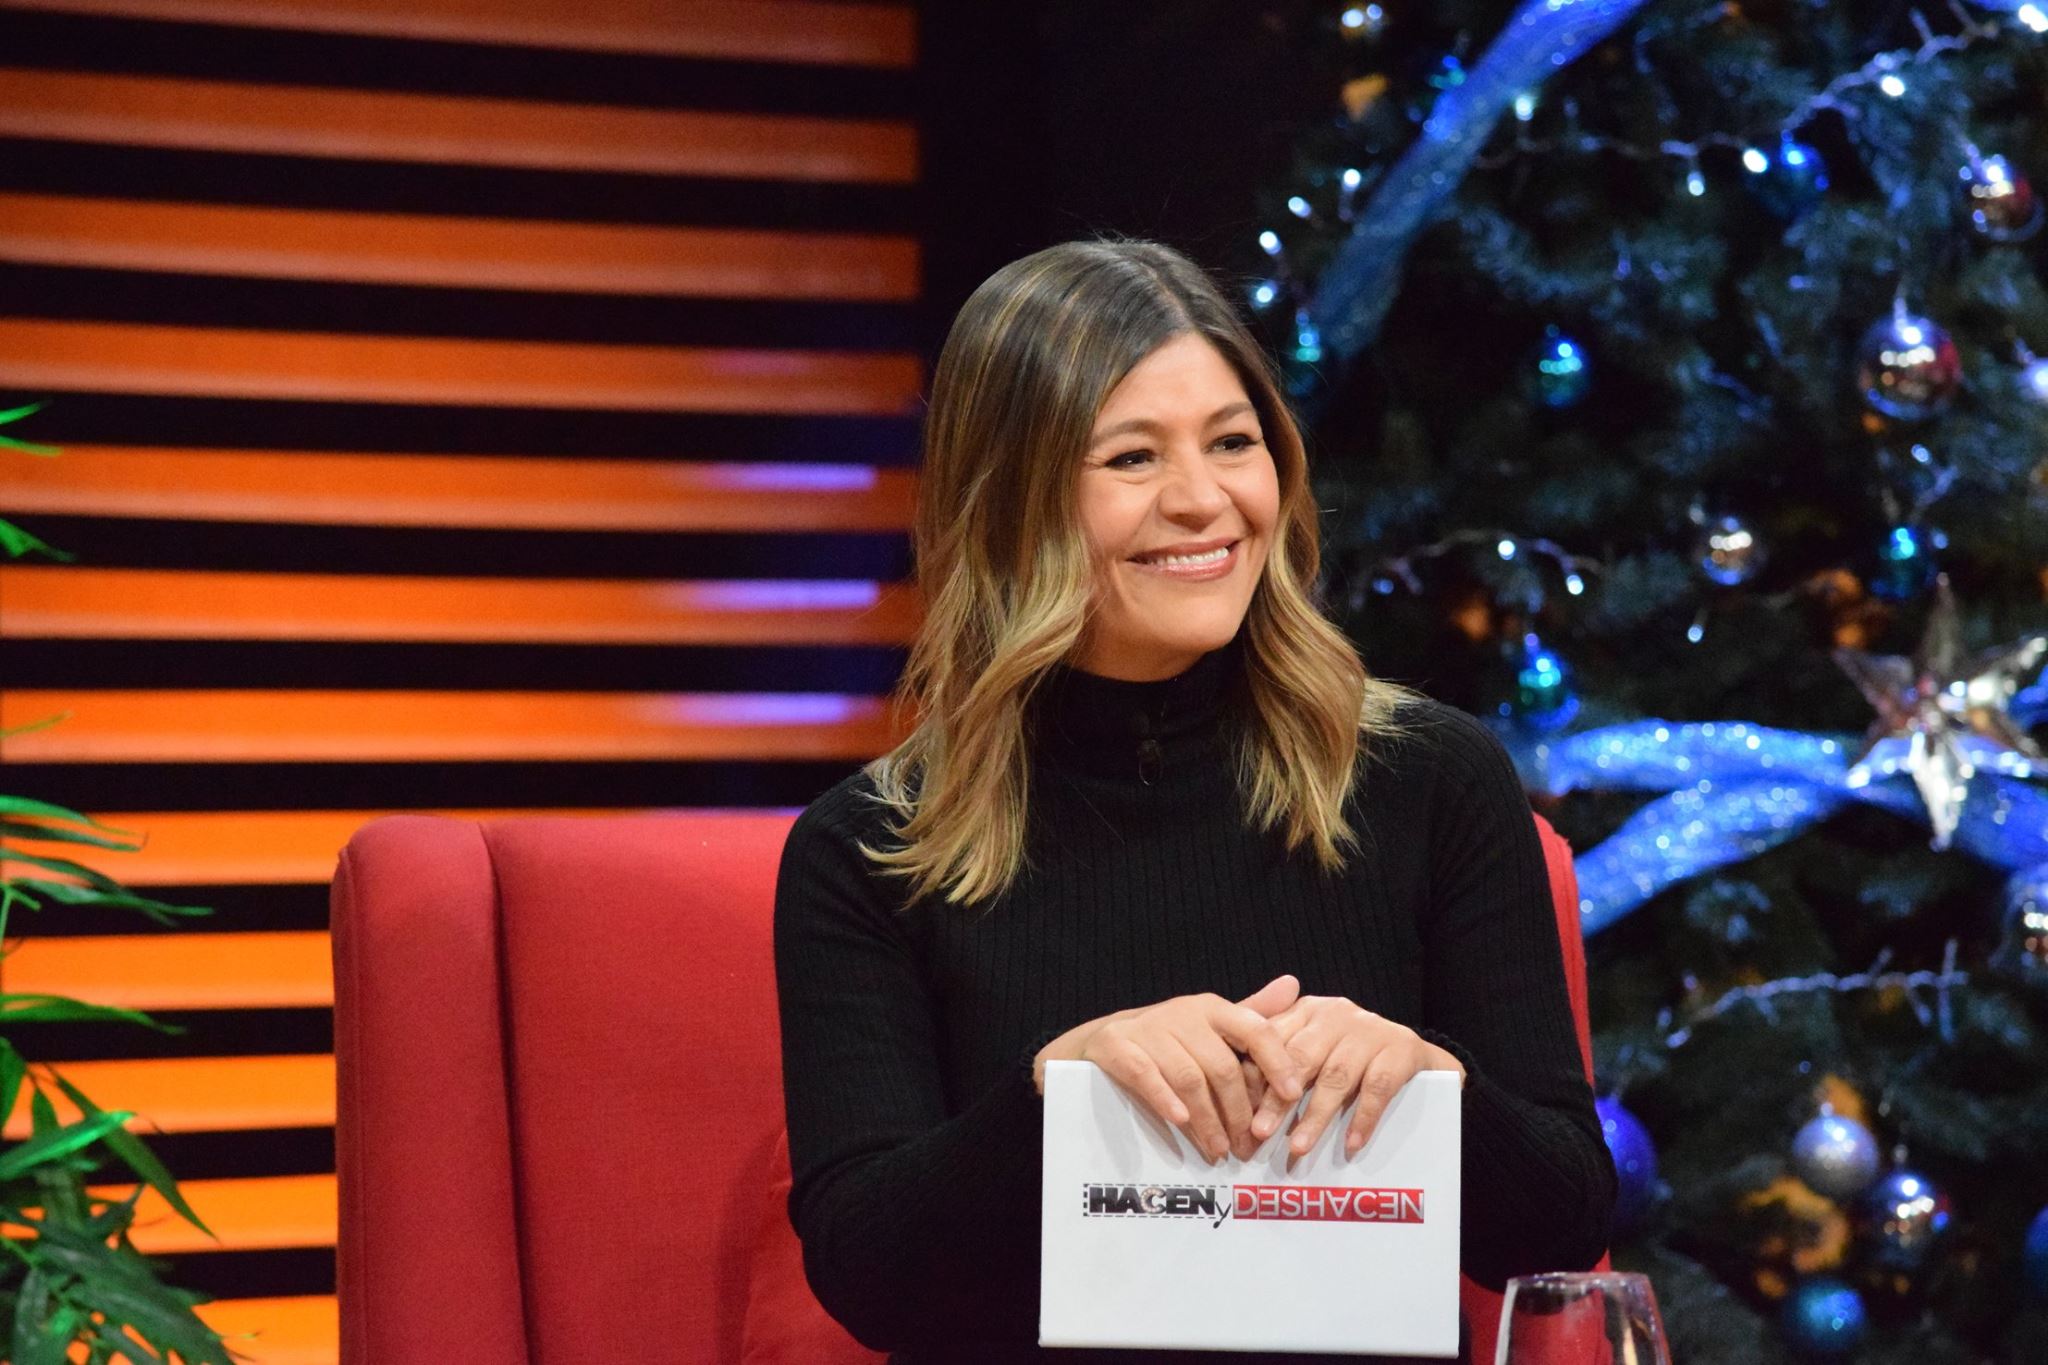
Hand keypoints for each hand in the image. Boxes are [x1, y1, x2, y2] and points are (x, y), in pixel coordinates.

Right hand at [1034, 975, 1305, 1164]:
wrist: (1102, 1039)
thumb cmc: (1169, 1039)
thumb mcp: (1210, 1025)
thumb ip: (1253, 1014)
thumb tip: (1294, 986)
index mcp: (1211, 1008)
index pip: (1254, 1030)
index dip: (1276, 1062)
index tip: (1292, 1095)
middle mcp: (1182, 1013)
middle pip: (1222, 1066)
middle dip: (1239, 1111)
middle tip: (1248, 1147)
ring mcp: (1147, 1029)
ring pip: (1188, 1077)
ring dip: (1207, 1119)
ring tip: (1218, 1149)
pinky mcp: (1116, 1046)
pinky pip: (1145, 1074)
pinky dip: (1165, 1099)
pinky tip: (1179, 1121)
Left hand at [1245, 994, 1465, 1167]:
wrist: (1412, 1052)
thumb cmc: (1349, 1056)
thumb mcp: (1311, 1049)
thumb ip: (1274, 1061)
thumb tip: (1231, 1099)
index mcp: (1307, 1010)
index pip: (1272, 1041)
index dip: (1254, 1078)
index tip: (1239, 1114)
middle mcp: (1336, 1014)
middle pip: (1301, 1058)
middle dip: (1278, 1100)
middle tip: (1260, 1134)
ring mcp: (1371, 1030)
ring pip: (1337, 1076)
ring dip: (1316, 1116)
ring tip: (1298, 1148)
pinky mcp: (1401, 1048)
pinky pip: (1378, 1087)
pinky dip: (1362, 1118)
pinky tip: (1350, 1144)